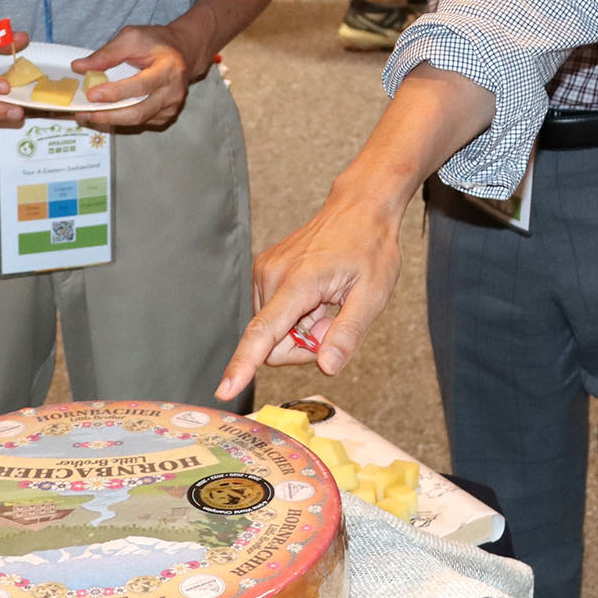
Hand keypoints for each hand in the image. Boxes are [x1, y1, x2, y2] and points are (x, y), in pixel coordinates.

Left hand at [69, 21, 205, 130]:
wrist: (183, 52)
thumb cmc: (157, 43)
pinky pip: (140, 122)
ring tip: (88, 115)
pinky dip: (120, 120)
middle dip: (108, 115)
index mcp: (168, 68)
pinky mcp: (166, 116)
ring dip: (110, 120)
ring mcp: (171, 106)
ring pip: (137, 121)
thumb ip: (107, 53)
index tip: (91, 94)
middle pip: (138, 112)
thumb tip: (79, 67)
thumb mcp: (132, 37)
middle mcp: (173, 91)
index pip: (139, 86)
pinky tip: (105, 113)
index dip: (114, 93)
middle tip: (84, 113)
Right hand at [216, 190, 407, 399]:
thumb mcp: (372, 294)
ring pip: (271, 332)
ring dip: (300, 331)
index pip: (263, 332)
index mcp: (297, 281)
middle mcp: (271, 275)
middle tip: (333, 320)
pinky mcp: (265, 272)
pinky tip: (316, 297)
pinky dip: (295, 317)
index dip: (243, 365)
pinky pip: (272, 316)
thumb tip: (327, 367)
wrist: (360, 208)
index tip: (225, 389)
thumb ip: (347, 333)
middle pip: (271, 343)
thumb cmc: (370, 247)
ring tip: (327, 303)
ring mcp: (265, 271)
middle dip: (303, 345)